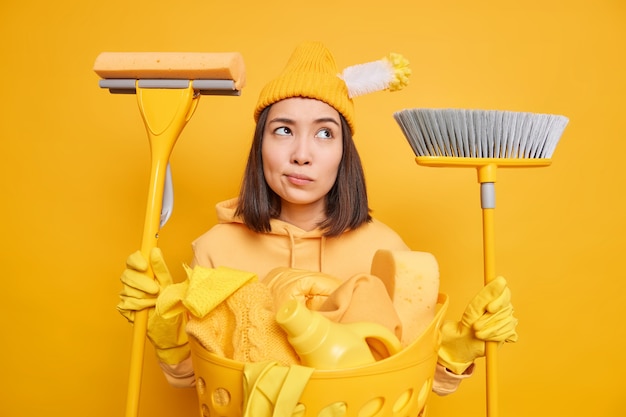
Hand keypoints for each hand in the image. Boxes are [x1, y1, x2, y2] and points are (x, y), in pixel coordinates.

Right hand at [117, 248, 188, 363]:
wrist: (168, 325)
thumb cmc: (169, 302)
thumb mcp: (168, 283)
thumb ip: (160, 268)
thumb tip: (155, 250)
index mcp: (142, 271)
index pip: (132, 260)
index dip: (136, 261)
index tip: (145, 266)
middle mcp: (132, 280)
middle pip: (127, 275)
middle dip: (142, 283)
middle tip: (156, 290)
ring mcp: (126, 293)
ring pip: (128, 290)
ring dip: (144, 297)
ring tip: (155, 302)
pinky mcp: (123, 306)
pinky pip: (127, 302)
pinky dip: (140, 306)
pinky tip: (147, 309)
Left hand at [438, 276, 517, 373]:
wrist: (462, 343)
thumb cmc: (466, 322)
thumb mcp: (473, 308)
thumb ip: (487, 294)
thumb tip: (501, 279)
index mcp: (495, 297)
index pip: (506, 293)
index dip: (499, 301)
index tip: (489, 308)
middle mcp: (504, 307)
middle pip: (506, 309)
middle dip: (489, 319)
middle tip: (475, 326)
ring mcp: (509, 320)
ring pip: (506, 322)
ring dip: (489, 330)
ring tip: (477, 333)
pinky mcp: (510, 333)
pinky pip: (508, 333)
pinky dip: (494, 337)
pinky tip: (485, 338)